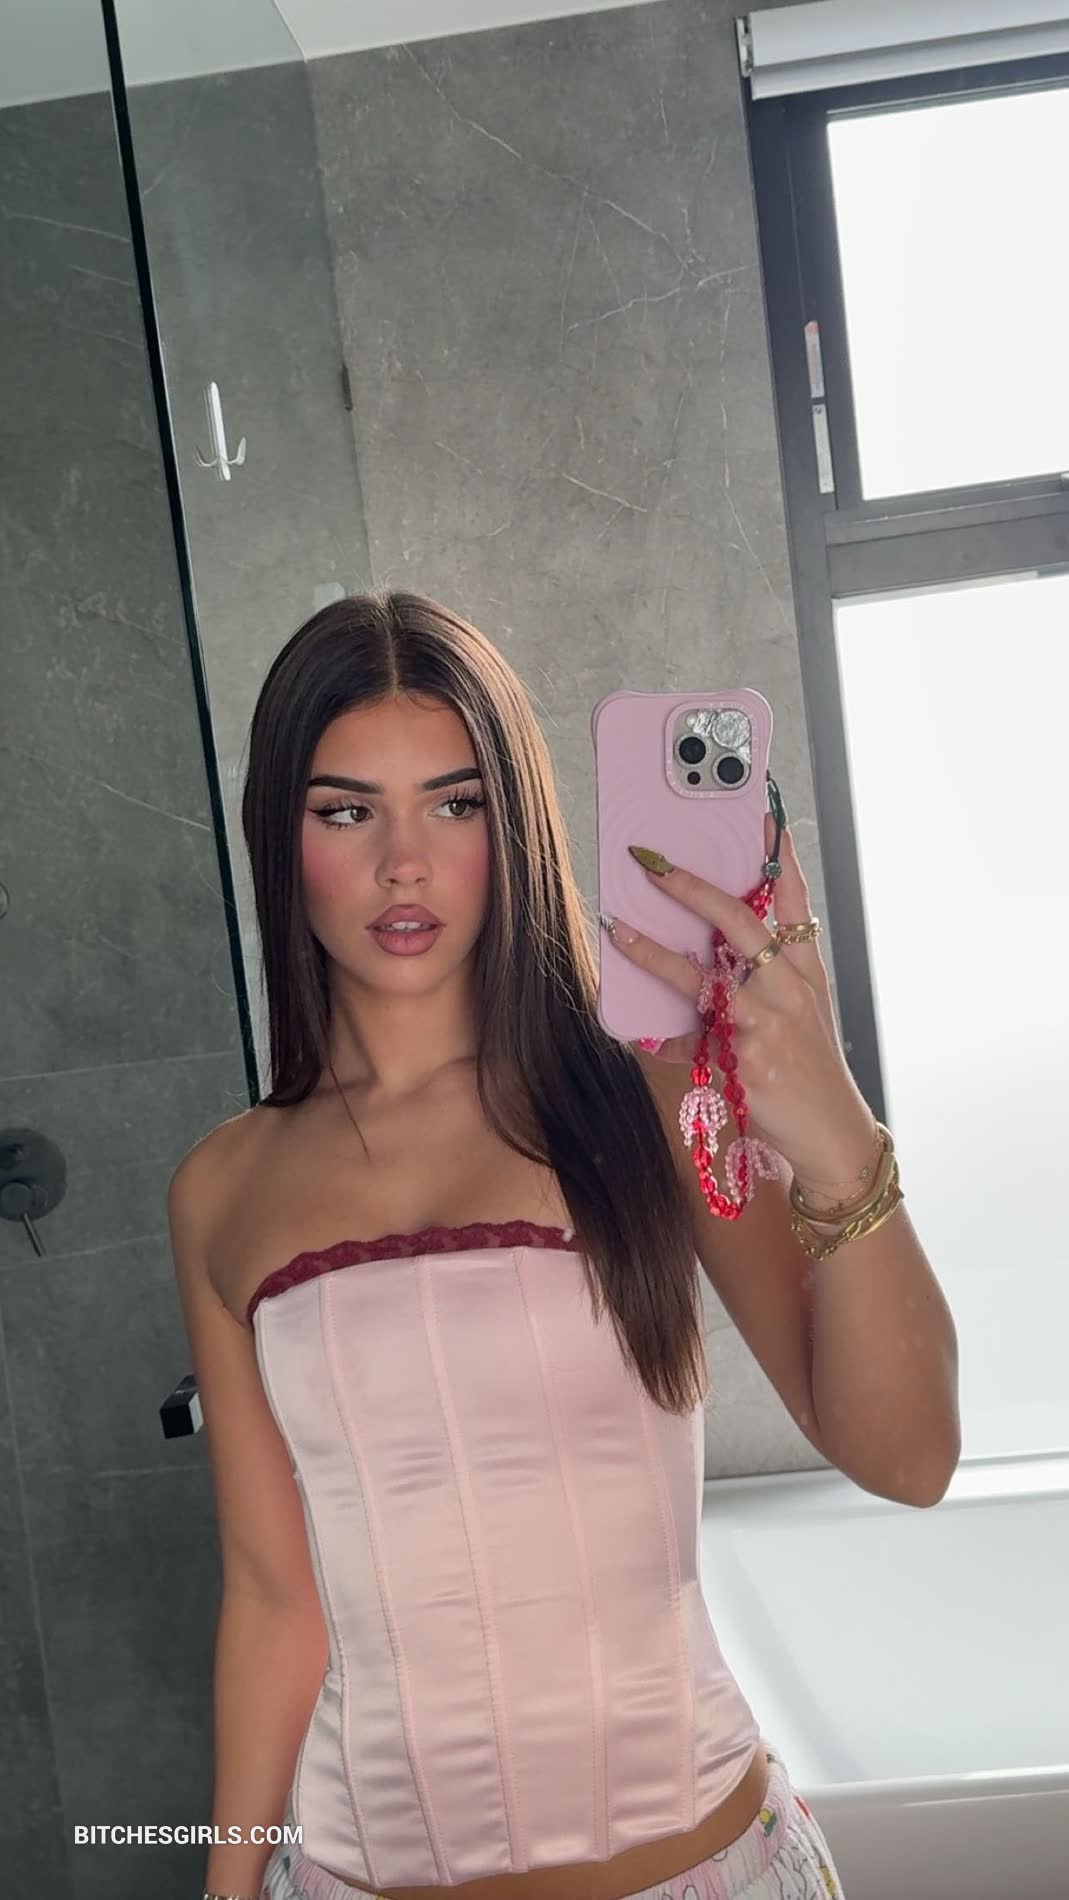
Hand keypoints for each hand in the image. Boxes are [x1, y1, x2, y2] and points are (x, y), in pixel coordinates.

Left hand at [605, 814, 875, 1185]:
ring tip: (616, 928)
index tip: (765, 818)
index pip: (796, 904)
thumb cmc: (810, 1075)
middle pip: (739, 923)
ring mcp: (765, 1022)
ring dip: (651, 951)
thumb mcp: (802, 1020)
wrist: (832, 1135)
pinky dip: (659, 1036)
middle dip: (693, 887)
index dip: (781, 859)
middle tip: (653, 863)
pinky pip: (687, 1038)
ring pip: (699, 977)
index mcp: (805, 974)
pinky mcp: (743, 1059)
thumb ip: (761, 986)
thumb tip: (709, 963)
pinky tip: (634, 1029)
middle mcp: (787, 989)